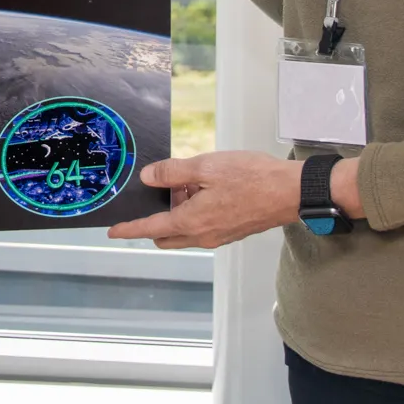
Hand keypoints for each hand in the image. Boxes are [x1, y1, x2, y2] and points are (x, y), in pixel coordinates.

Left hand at [105, 152, 361, 249]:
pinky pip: (202, 228)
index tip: (113, 231)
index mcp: (191, 222)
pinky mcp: (231, 232)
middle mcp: (203, 236)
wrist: (291, 192)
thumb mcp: (206, 167)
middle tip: (162, 190)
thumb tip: (149, 177)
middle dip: (156, 219)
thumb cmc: (253, 178)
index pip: (151, 229)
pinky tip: (207, 190)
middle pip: (166, 235)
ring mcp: (218, 236)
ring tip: (191, 184)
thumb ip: (173, 173)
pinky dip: (195, 214)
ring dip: (178, 214)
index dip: (129, 230)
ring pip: (185, 232)